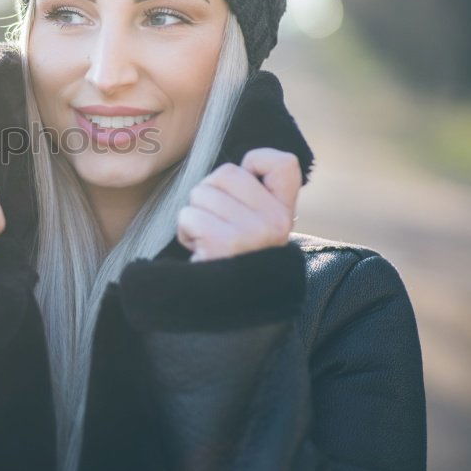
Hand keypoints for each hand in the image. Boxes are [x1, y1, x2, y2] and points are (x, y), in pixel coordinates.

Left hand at [176, 147, 301, 261]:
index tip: (246, 180)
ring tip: (208, 239)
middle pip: (226, 172)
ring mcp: (252, 232)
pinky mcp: (224, 244)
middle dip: (209, 193)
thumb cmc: (233, 257)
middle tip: (216, 223)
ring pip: (201, 193)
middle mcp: (276, 222)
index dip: (256, 162)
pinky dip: (185, 231)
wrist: (227, 309)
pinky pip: (188, 215)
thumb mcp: (256, 225)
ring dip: (194, 215)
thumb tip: (243, 162)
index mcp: (285, 213)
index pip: (284, 163)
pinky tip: (200, 250)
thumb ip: (254, 194)